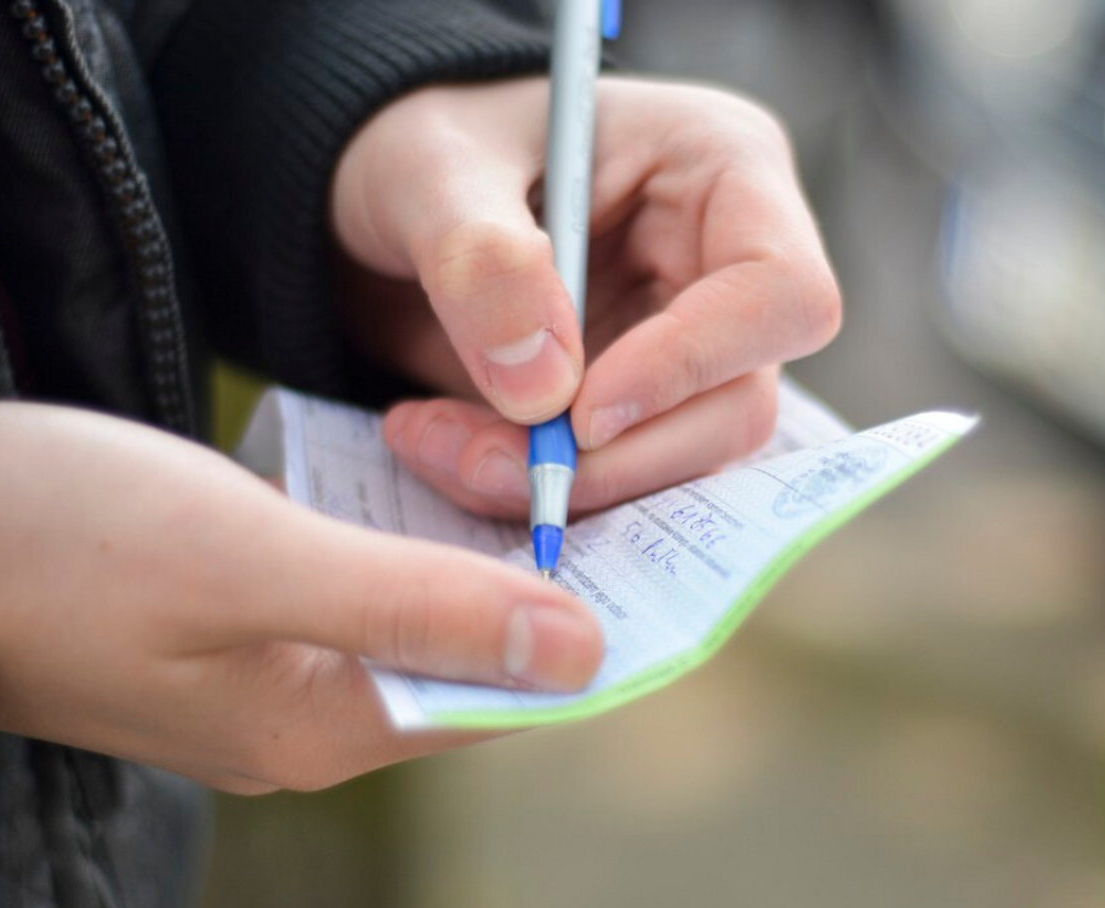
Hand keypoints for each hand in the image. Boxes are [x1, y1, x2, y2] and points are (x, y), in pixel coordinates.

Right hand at [0, 403, 600, 793]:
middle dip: (540, 580)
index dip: (588, 628)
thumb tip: (579, 654)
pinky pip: (361, 585)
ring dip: (472, 548)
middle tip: (603, 482)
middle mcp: (312, 714)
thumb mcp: (253, 565)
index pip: (505, 699)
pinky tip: (430, 474)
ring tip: (538, 466)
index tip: (656, 548)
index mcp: (327, 725)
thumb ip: (414, 610)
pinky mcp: (243, 619)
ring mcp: (274, 668)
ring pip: (417, 614)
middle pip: (468, 656)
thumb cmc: (65, 543)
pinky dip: (406, 534)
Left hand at [331, 76, 839, 517]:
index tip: (580, 412)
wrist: (395, 208)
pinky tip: (440, 445)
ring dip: (554, 485)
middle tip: (482, 461)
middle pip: (736, 409)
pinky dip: (521, 488)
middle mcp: (722, 274)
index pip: (781, 293)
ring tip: (434, 441)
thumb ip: (480, 262)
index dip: (693, 366)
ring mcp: (683, 352)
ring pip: (674, 467)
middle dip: (608, 462)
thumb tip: (544, 392)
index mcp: (721, 172)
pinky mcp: (632, 412)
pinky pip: (609, 482)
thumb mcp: (430, 169)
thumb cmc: (430, 150)